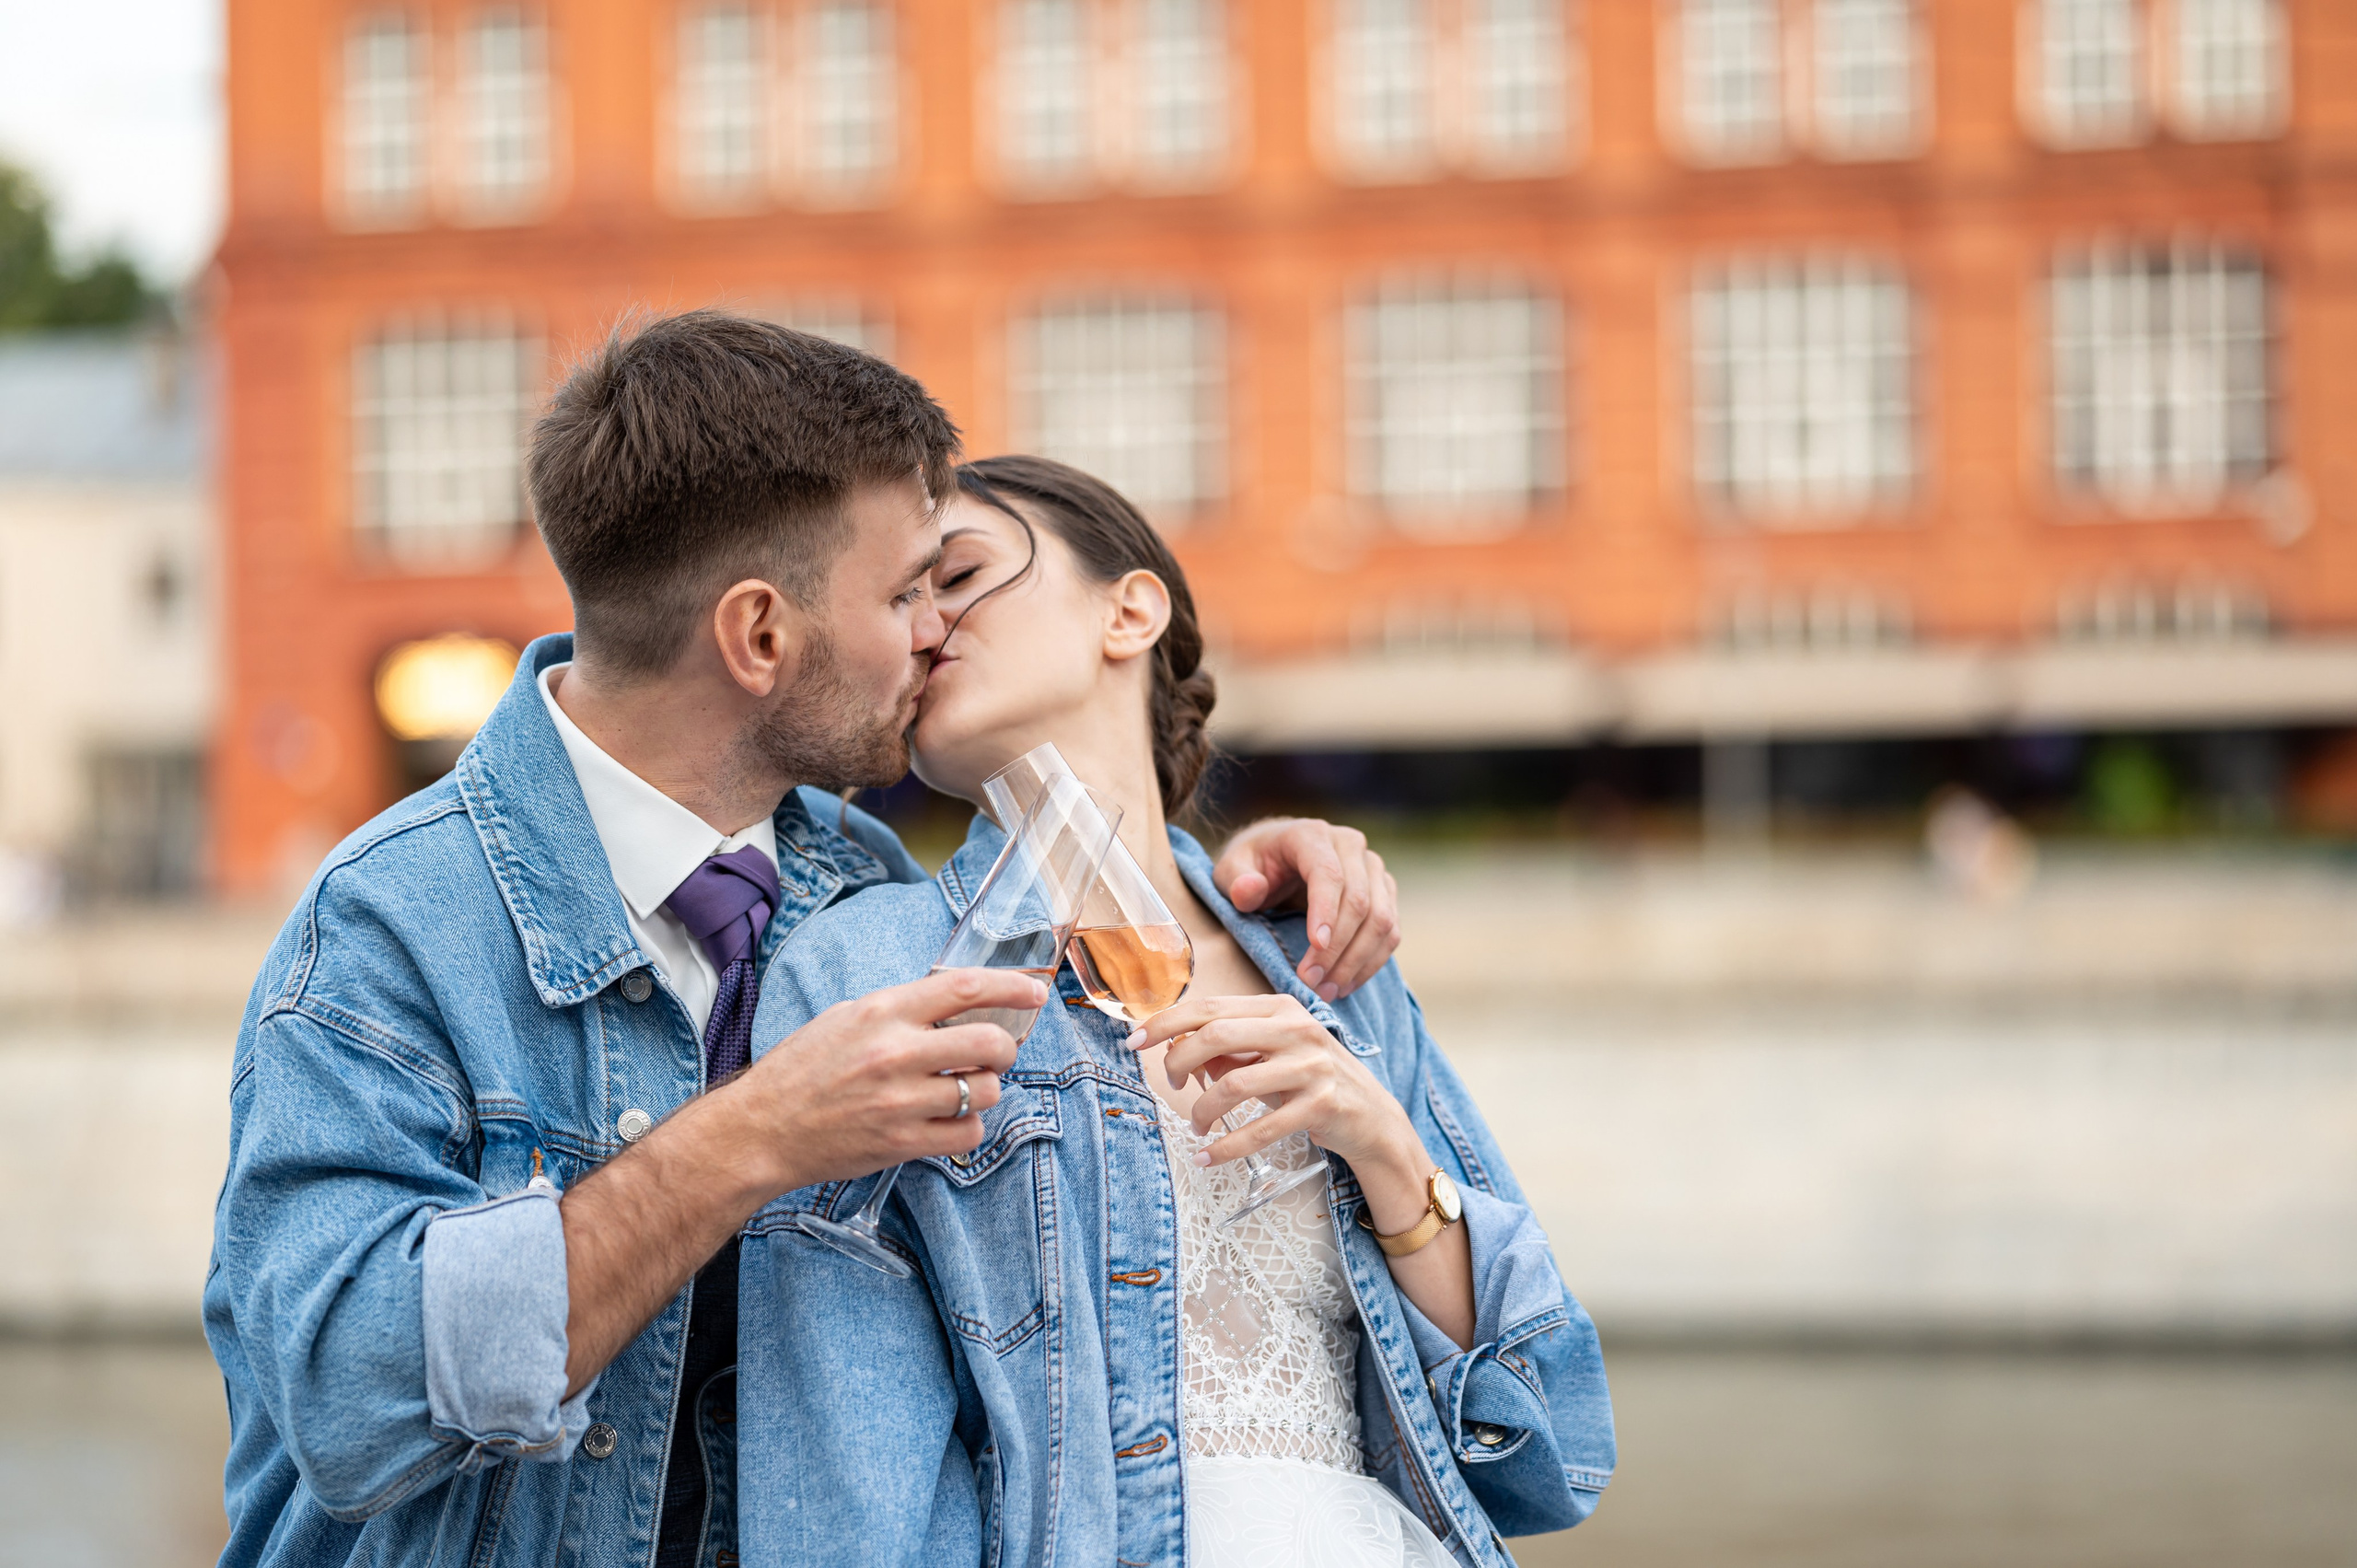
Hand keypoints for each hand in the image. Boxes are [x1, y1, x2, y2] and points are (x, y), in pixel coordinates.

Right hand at [720, 966, 1041, 1197]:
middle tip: (997, 1053)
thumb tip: (953, 1005)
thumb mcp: (846, 1018)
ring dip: (984, 1090)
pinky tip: (949, 1121)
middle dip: (1005, 1048)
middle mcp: (896, 1053)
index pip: (965, 988)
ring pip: (984, 1091)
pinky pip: (967, 1133)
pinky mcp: (902, 1142)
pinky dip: (968, 1126)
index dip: (1011, 987)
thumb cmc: (801, 1070)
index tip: (1034, 993)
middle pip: (989, 1042)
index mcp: (883, 1012)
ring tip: (961, 1090)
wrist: (762, 1129)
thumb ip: (900, 1010)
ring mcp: (901, 1101)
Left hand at [1127, 994, 1431, 1230]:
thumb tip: (1180, 1052)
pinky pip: (1260, 1128)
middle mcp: (1297, 1029)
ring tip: (1196, 1127)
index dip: (1166, 1022)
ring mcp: (1311, 1067)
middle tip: (1170, 1086)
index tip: (1135, 1041)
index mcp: (1279, 1008)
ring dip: (1202, 1110)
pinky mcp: (1321, 1105)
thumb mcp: (1272, 1055)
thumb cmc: (1311, 1081)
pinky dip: (1226, 1146)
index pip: (1210, 1006)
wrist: (1373, 1116)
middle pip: (1215, 1034)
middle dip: (1178, 1062)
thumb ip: (1230, 1050)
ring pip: (1232, 1084)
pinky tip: (1207, 1157)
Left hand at [1213, 817, 1400, 1001]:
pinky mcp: (1384, 892)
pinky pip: (1390, 931)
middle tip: (1311, 983)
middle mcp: (1350, 845)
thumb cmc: (1253, 866)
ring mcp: (1372, 868)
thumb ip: (1235, 880)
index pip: (1329, 874)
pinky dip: (1371, 962)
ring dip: (1357, 961)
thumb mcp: (1229, 870)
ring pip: (1381, 919)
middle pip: (1360, 901)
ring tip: (1326, 990)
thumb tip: (1250, 889)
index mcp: (1311, 835)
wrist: (1278, 858)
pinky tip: (1344, 984)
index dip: (1326, 912)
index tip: (1315, 948)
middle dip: (1337, 948)